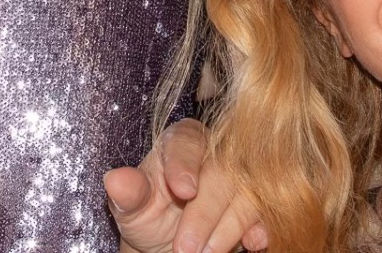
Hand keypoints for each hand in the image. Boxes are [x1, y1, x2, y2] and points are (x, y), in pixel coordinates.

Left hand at [103, 119, 268, 252]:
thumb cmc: (149, 214)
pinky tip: (252, 243)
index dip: (185, 164)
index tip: (182, 190)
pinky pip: (267, 211)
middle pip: (220, 171)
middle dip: (204, 213)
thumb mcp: (132, 208)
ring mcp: (242, 175)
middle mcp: (217, 150)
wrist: (170, 242)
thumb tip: (115, 179)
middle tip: (185, 249)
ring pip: (246, 194)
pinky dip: (260, 228)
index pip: (187, 142)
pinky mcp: (258, 202)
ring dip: (227, 228)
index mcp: (181, 140)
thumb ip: (128, 194)